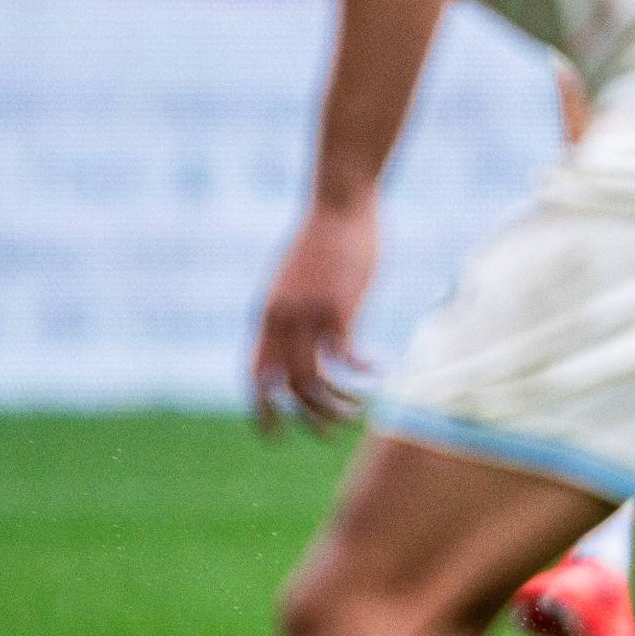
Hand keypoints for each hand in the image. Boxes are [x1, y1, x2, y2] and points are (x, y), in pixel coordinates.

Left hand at [252, 198, 376, 433]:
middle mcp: (282, 321)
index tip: (274, 434)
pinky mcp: (339, 308)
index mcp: (267, 315)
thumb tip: (301, 333)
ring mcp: (309, 316)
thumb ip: (292, 309)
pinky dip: (362, 372)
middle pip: (289, 388)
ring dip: (336, 405)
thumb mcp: (295, 279)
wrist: (339, 201)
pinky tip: (379, 370)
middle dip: (310, 418)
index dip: (261, 411)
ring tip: (359, 411)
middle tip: (334, 430)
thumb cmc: (324, 237)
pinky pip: (346, 358)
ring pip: (315, 382)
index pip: (255, 376)